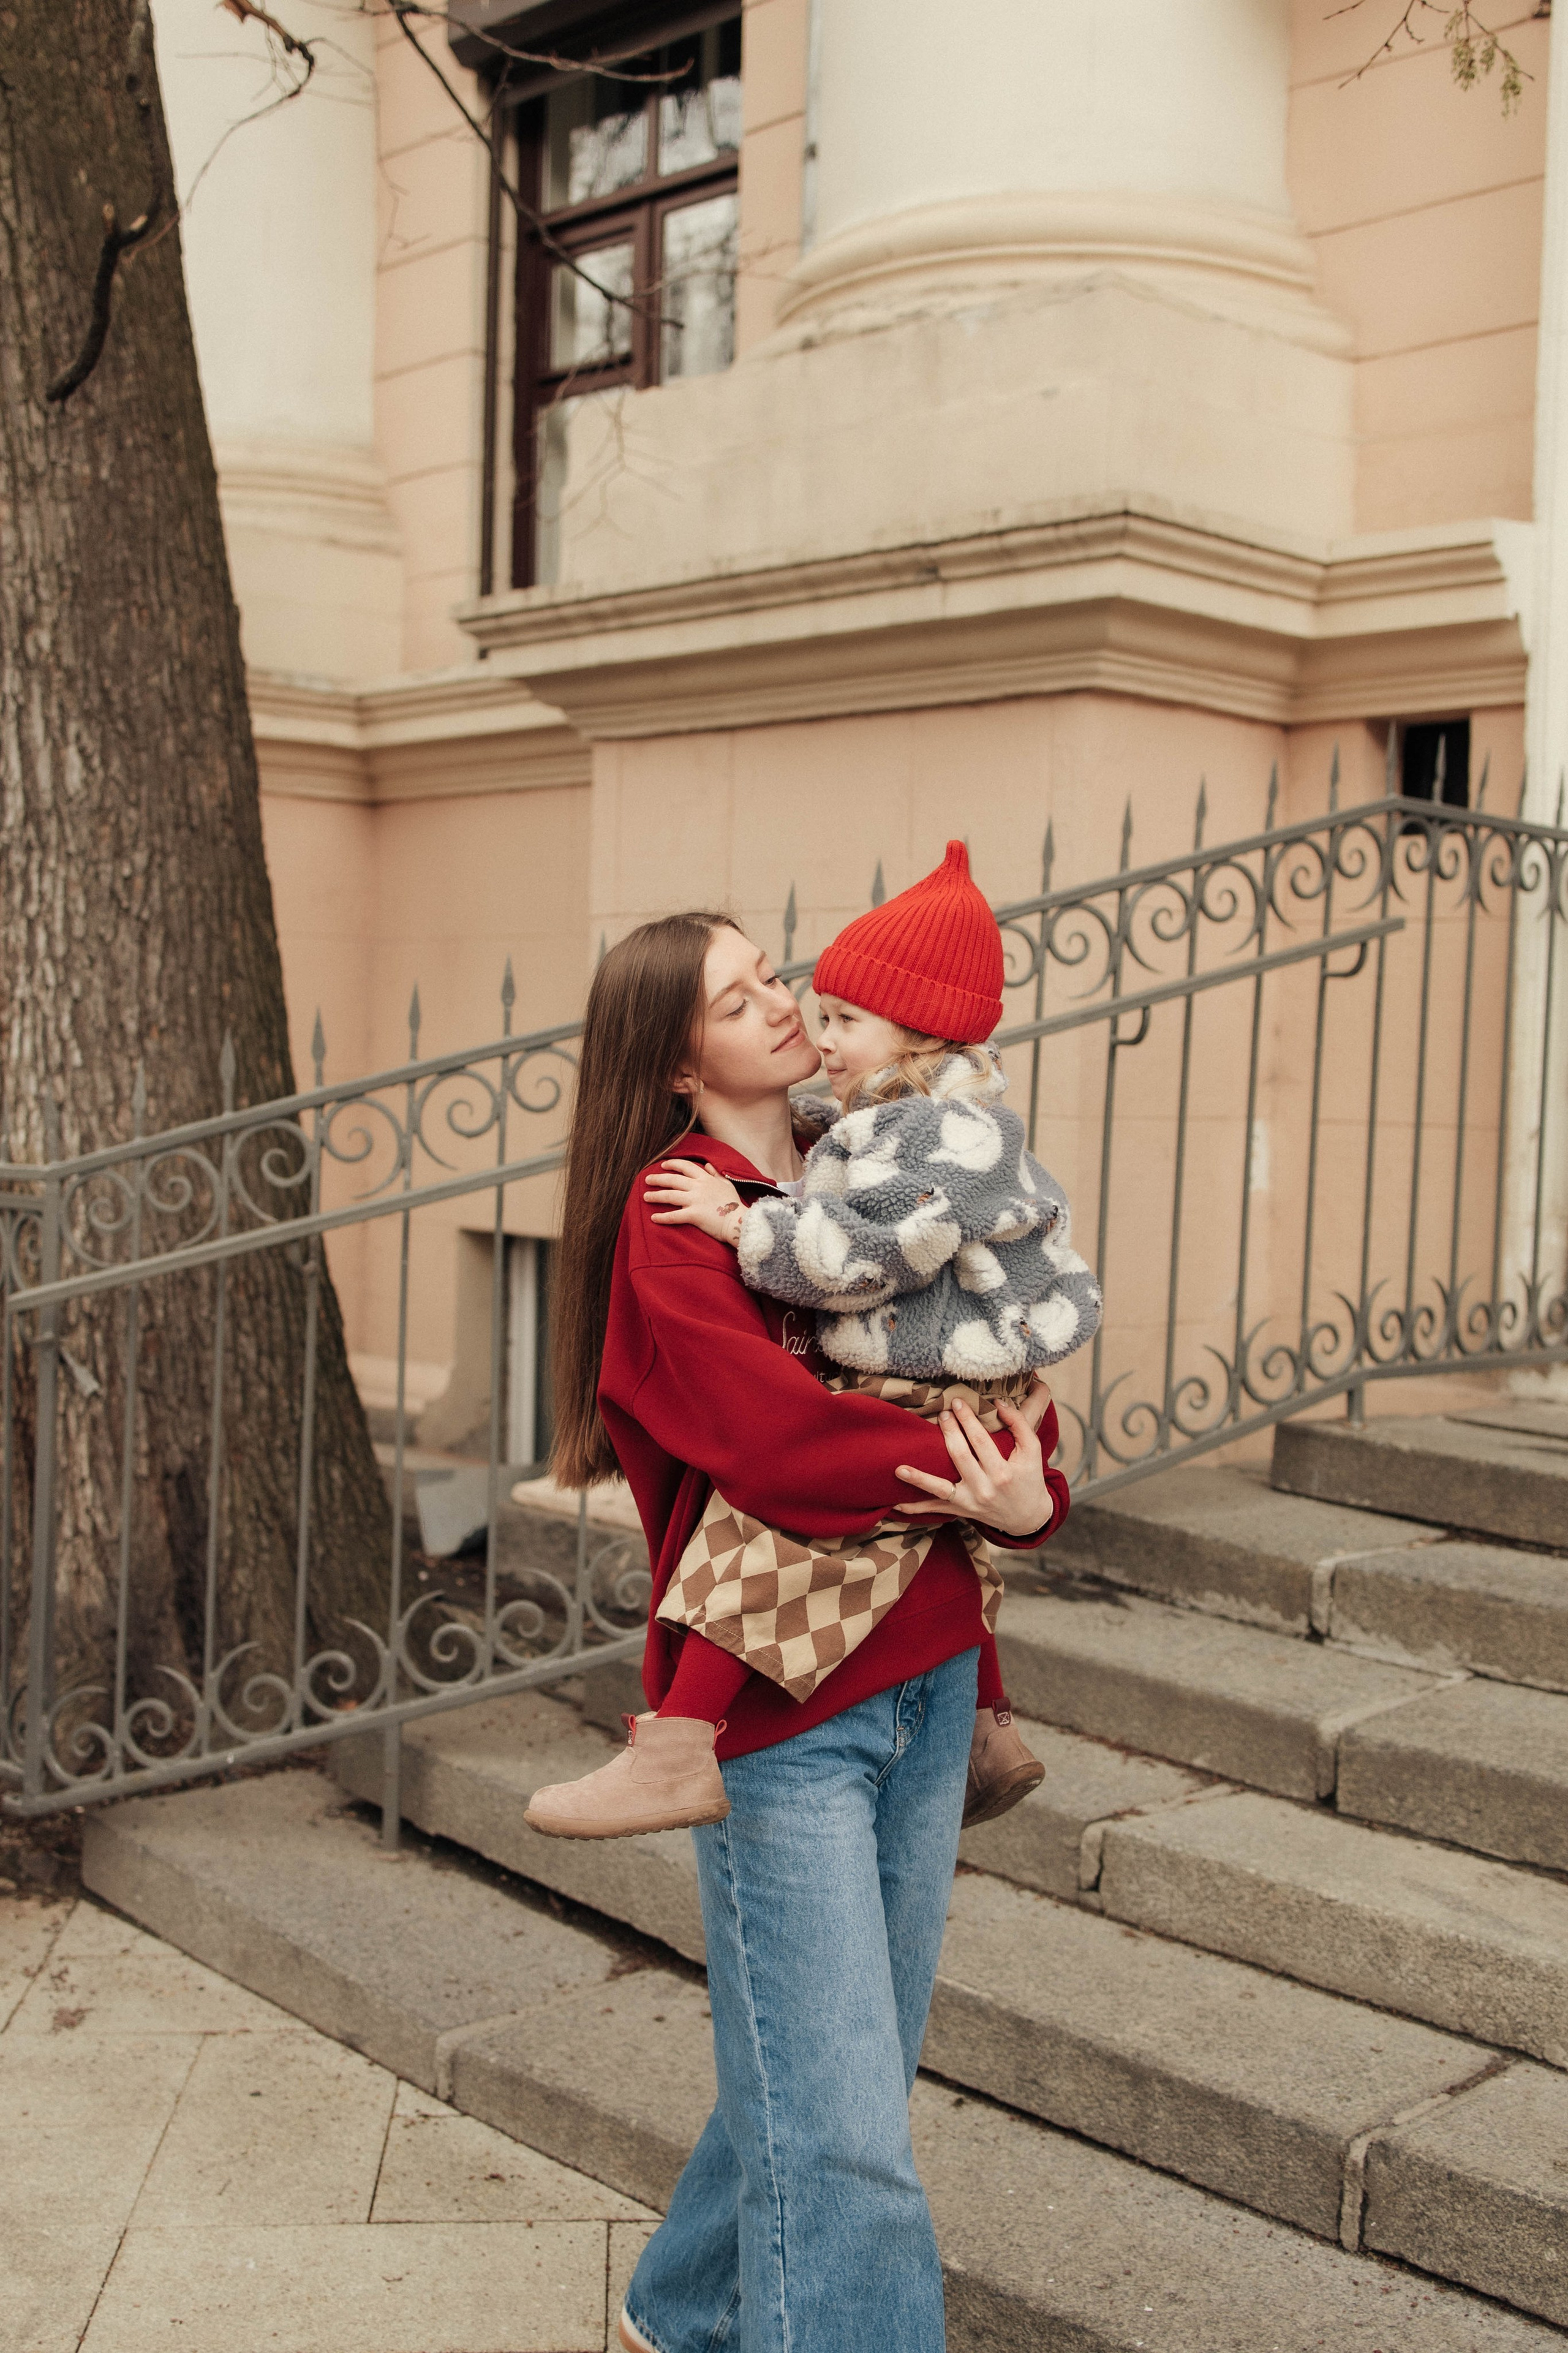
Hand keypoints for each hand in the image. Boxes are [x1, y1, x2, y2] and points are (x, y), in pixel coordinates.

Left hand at [645, 1158, 745, 1243]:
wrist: (739, 1222)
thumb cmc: (734, 1205)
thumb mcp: (727, 1184)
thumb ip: (716, 1174)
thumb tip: (708, 1165)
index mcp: (706, 1179)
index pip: (686, 1166)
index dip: (673, 1164)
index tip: (663, 1165)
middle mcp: (699, 1187)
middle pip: (673, 1179)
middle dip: (658, 1178)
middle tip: (647, 1179)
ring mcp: (696, 1201)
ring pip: (670, 1195)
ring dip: (656, 1196)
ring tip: (645, 1197)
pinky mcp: (694, 1215)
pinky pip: (674, 1216)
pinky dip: (663, 1217)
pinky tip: (653, 1218)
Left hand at [894, 1381, 1054, 1538]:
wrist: (1027, 1517)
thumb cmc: (1029, 1477)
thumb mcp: (1033, 1450)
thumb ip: (1019, 1424)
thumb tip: (998, 1403)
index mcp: (1003, 1473)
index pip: (980, 1440)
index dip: (968, 1419)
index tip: (958, 1401)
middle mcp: (985, 1489)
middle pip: (959, 1456)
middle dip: (949, 1432)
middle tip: (942, 1413)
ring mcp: (970, 1503)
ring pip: (940, 1489)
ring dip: (918, 1478)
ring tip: (899, 1468)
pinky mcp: (961, 1511)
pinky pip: (935, 1510)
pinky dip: (916, 1509)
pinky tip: (895, 1504)